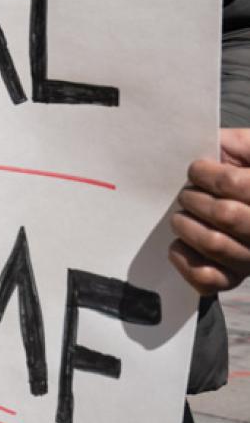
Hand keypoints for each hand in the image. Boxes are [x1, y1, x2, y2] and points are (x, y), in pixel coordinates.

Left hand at [170, 127, 249, 293]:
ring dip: (186, 226)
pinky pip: (208, 279)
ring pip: (214, 245)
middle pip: (224, 215)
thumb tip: (215, 145)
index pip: (233, 184)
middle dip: (195, 199)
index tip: (195, 170)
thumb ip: (239, 143)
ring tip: (182, 217)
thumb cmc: (248, 173)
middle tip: (187, 195)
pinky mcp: (235, 277)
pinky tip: (179, 245)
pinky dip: (185, 261)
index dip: (205, 174)